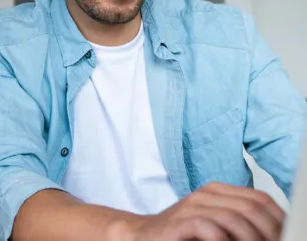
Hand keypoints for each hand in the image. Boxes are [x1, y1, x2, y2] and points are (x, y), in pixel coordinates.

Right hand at [125, 182, 284, 240]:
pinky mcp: (180, 221)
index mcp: (217, 191)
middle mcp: (206, 194)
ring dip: (250, 239)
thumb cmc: (180, 234)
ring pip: (234, 217)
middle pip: (251, 207)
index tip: (286, 236)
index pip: (260, 198)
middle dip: (269, 231)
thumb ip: (239, 223)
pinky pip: (209, 227)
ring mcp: (192, 206)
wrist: (142, 235)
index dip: (278, 218)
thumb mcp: (215, 225)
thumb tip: (273, 233)